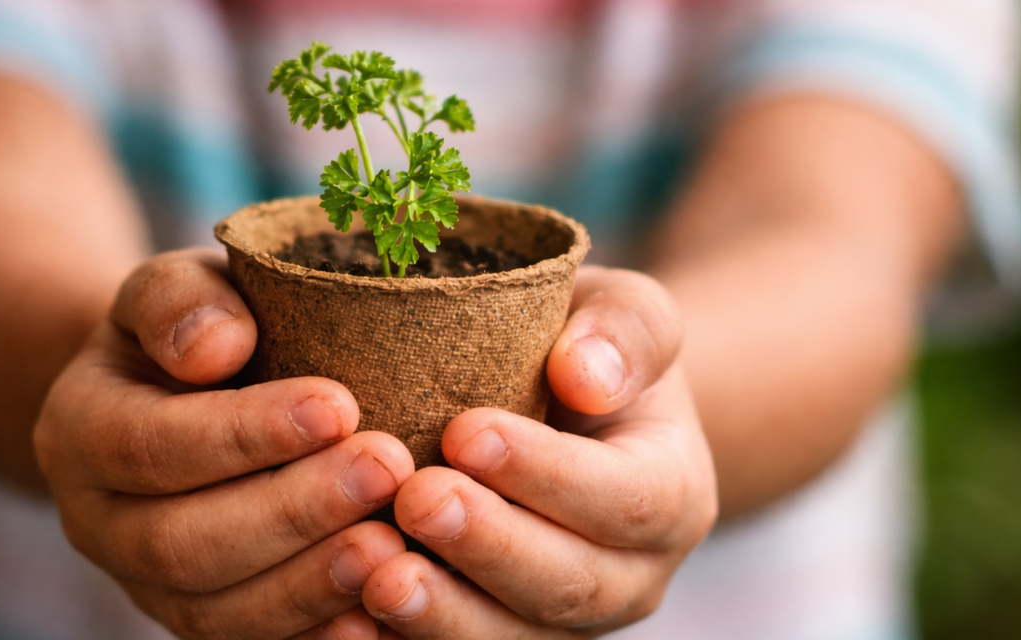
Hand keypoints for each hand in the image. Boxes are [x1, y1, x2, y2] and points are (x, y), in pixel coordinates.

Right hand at [33, 248, 416, 638]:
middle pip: (180, 542)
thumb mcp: (174, 286)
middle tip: (386, 470)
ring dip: (309, 583)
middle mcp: (98, 523)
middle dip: (291, 512)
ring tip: (393, 543)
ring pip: (214, 611)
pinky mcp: (200, 618)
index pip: (150, 444)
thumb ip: (181, 301)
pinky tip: (382, 609)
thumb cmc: (194, 327)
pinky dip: (316, 635)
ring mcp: (145, 585)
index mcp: (80, 430)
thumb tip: (217, 348)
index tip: (339, 404)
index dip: (243, 434)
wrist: (177, 394)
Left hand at [360, 266, 717, 637]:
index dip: (548, 475)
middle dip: (489, 548)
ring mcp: (567, 621)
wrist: (569, 413)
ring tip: (378, 576)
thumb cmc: (587, 352)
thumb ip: (625, 331)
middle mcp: (631, 575)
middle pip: (571, 585)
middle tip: (416, 499)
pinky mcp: (504, 633)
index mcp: (672, 493)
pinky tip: (348, 619)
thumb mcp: (625, 313)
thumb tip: (586, 375)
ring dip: (445, 616)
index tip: (465, 432)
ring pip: (515, 638)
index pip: (625, 498)